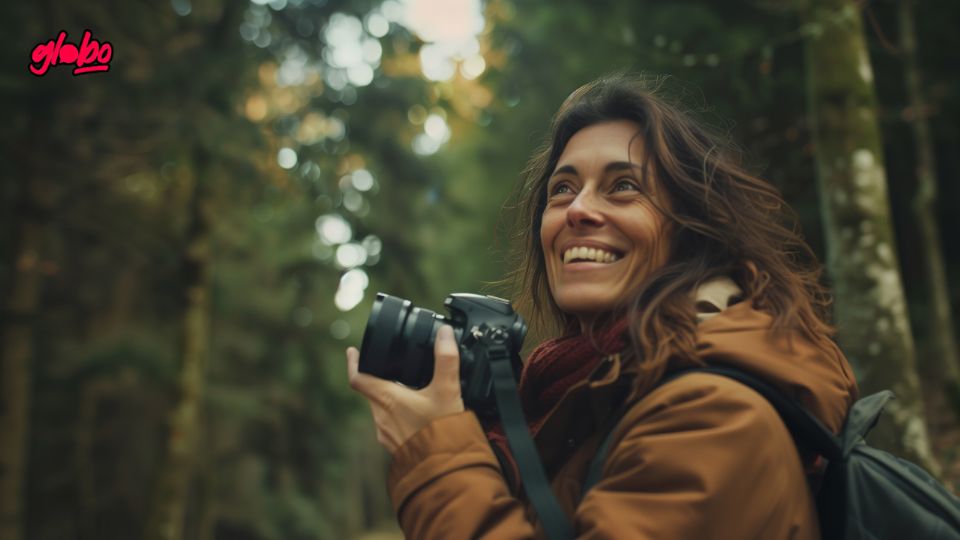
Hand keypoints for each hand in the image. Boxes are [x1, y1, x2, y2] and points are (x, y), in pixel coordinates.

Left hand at [347, 324, 465, 453]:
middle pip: (372, 392)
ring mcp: (386, 434)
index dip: (353, 362)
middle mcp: (381, 417)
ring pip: (382, 410)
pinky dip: (399, 416)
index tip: (352, 351)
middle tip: (393, 369)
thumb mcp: (447, 390)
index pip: (358, 378)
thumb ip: (446, 359)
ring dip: (391, 399)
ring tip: (411, 391)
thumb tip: (444, 334)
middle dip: (380, 379)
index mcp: (387, 399)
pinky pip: (392, 426)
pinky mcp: (396, 447)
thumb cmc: (442, 431)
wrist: (445, 471)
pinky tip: (419, 416)